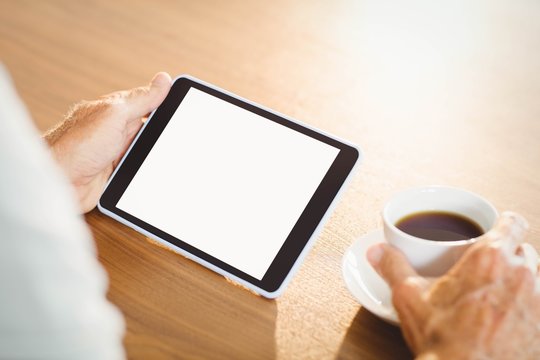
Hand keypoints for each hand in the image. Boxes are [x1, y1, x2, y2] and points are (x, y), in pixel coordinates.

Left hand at [44, 73, 171, 212]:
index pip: (150, 104)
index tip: (188, 110)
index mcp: (117, 112)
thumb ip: (140, 99)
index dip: (168, 107)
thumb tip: (163, 79)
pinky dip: (146, 174)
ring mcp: (116, 154)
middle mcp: (117, 132)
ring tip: (166, 162)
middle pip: (152, 131)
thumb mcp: (115, 115)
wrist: (58, 183)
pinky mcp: (116, 175)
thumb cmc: (76, 146)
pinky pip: (139, 173)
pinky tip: (153, 176)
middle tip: (180, 142)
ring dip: (155, 159)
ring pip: (147, 154)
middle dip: (164, 137)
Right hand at [367, 212, 539, 358]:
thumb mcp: (409, 297)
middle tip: (484, 270)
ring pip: (535, 277)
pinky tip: (506, 318)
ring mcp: (537, 302)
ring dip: (519, 280)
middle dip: (507, 255)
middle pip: (524, 250)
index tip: (494, 230)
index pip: (513, 222)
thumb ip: (393, 267)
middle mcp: (521, 275)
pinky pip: (539, 305)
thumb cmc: (443, 340)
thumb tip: (377, 251)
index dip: (504, 223)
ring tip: (496, 294)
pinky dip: (526, 307)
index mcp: (489, 258)